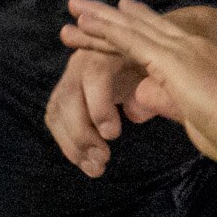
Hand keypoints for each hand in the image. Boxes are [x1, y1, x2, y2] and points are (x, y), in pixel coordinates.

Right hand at [46, 44, 147, 176]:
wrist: (142, 53)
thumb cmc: (156, 64)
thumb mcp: (161, 72)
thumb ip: (154, 90)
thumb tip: (136, 113)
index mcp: (109, 49)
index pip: (94, 74)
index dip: (99, 106)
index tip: (112, 135)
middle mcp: (83, 60)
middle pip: (68, 96)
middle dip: (82, 133)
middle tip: (103, 159)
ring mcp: (70, 76)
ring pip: (57, 109)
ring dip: (72, 144)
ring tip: (95, 168)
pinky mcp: (64, 92)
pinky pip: (55, 117)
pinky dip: (66, 142)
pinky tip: (84, 160)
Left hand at [61, 0, 216, 168]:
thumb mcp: (194, 116)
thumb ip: (168, 102)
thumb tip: (139, 99)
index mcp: (200, 59)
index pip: (156, 40)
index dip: (131, 30)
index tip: (112, 21)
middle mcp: (190, 46)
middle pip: (140, 26)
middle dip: (110, 16)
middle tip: (82, 5)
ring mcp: (181, 50)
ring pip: (130, 28)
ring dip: (100, 18)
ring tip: (74, 7)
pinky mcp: (170, 60)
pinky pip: (129, 40)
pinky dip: (105, 30)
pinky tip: (84, 23)